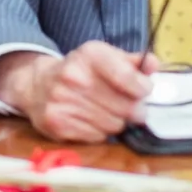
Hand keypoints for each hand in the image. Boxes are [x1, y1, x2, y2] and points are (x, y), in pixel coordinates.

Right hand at [0, 42, 156, 142]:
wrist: (36, 84)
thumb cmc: (80, 71)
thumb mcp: (104, 57)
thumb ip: (132, 62)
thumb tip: (154, 64)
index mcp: (90, 54)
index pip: (128, 78)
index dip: (143, 88)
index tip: (144, 90)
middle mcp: (73, 76)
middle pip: (126, 107)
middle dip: (132, 109)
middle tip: (128, 106)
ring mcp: (63, 101)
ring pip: (113, 125)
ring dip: (115, 121)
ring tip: (105, 111)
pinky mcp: (57, 123)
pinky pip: (97, 137)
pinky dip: (99, 132)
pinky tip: (90, 120)